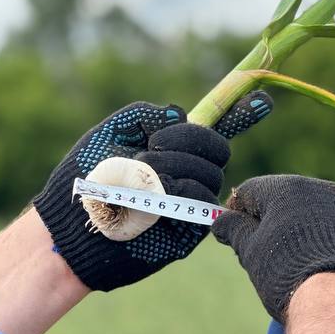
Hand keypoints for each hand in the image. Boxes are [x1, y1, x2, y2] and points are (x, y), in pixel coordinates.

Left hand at [34, 96, 272, 290]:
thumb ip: (147, 114)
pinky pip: (203, 202)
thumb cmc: (85, 176)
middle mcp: (185, 174)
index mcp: (170, 148)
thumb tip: (181, 115)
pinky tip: (153, 195)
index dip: (241, 114)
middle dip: (190, 140)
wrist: (70, 224)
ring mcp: (187, 203)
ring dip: (175, 165)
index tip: (263, 101)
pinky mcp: (187, 232)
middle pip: (217, 149)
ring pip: (211, 174)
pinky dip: (181, 190)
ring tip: (140, 175)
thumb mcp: (112, 131)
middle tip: (152, 147)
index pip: (213, 130)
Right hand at [212, 174, 334, 322]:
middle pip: (289, 202)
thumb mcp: (250, 252)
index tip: (236, 236)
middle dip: (275, 224)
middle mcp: (325, 191)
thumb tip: (221, 220)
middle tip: (267, 257)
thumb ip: (233, 229)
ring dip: (307, 236)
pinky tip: (330, 277)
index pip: (251, 192)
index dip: (238, 213)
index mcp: (288, 188)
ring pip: (321, 219)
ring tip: (301, 270)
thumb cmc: (287, 274)